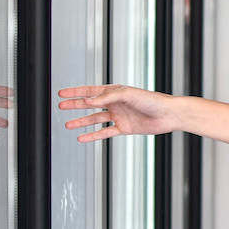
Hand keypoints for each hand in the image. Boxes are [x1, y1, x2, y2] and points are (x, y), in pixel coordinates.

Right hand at [57, 84, 179, 141]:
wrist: (168, 115)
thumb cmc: (152, 100)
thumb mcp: (127, 94)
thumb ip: (107, 97)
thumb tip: (88, 100)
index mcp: (115, 91)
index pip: (91, 91)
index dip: (75, 92)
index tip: (62, 93)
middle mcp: (115, 103)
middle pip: (90, 104)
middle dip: (74, 105)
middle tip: (60, 106)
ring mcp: (119, 116)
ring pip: (95, 119)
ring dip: (81, 122)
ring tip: (67, 125)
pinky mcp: (124, 128)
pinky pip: (105, 132)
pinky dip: (93, 135)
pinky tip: (82, 138)